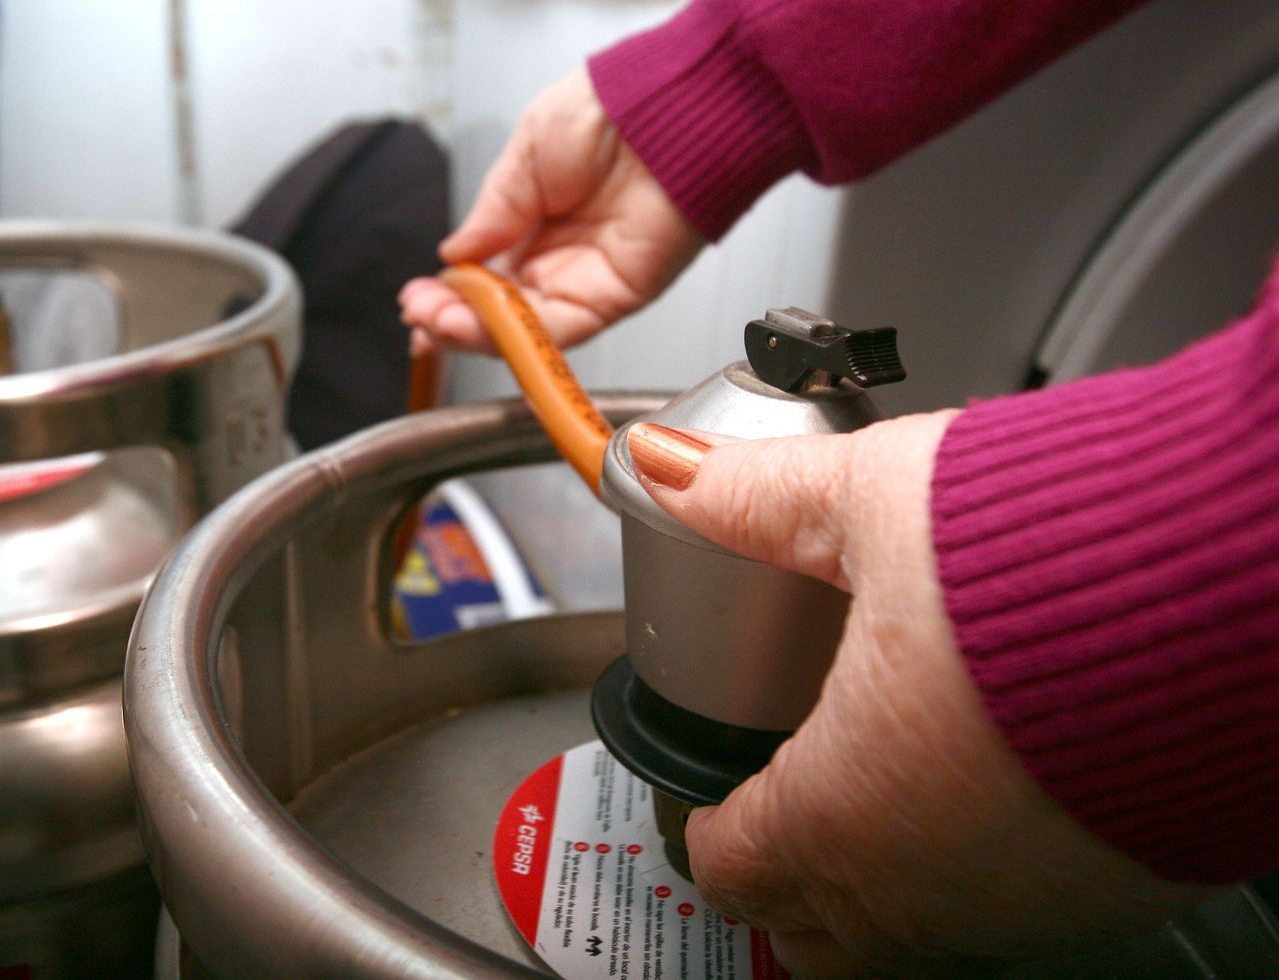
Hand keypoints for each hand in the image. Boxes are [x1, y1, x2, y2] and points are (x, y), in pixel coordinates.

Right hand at [399, 68, 702, 355]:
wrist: (664, 108)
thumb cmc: (608, 110)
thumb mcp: (525, 155)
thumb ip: (492, 212)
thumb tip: (454, 254)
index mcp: (536, 219)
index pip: (486, 276)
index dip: (451, 294)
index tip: (417, 299)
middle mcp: (562, 255)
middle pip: (501, 310)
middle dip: (453, 320)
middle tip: (420, 317)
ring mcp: (588, 279)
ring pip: (523, 327)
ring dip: (474, 333)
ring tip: (435, 323)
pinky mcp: (615, 296)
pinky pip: (559, 329)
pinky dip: (515, 336)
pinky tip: (477, 325)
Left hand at [624, 416, 1208, 977]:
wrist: (1249, 587)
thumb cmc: (1065, 554)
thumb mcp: (873, 502)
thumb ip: (754, 497)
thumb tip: (668, 465)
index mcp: (846, 801)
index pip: (737, 867)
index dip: (710, 833)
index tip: (715, 800)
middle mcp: (932, 879)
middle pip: (820, 933)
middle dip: (787, 879)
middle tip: (782, 814)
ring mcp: (1034, 901)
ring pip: (922, 933)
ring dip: (887, 876)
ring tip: (889, 788)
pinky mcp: (1126, 889)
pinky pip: (1024, 912)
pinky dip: (987, 868)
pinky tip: (1001, 783)